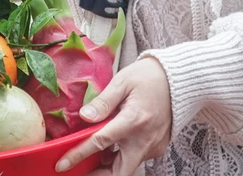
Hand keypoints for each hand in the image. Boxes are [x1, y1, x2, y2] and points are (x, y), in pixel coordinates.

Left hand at [56, 57, 171, 175]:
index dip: (78, 155)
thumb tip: (84, 116)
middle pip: (119, 172)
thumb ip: (103, 101)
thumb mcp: (123, 81)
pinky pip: (136, 158)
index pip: (100, 142)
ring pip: (127, 167)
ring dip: (109, 166)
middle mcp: (145, 139)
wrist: (181, 79)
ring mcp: (153, 145)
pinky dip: (121, 157)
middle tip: (79, 170)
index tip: (62, 164)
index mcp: (134, 120)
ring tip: (92, 156)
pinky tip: (110, 148)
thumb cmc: (149, 76)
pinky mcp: (157, 146)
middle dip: (99, 175)